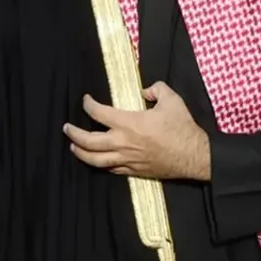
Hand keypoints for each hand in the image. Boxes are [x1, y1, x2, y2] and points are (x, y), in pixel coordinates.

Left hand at [63, 82, 210, 180]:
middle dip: (74, 133)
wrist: (194, 156)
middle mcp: (122, 143)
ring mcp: (127, 159)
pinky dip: (101, 164)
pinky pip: (112, 169)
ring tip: (73, 147)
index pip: (98, 113)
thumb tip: (146, 91)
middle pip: (89, 141)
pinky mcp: (134, 171)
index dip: (88, 105)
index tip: (86, 100)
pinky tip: (97, 161)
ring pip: (96, 160)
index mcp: (128, 123)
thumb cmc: (182, 127)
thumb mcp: (171, 99)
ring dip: (81, 153)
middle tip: (66, 128)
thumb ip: (156, 89)